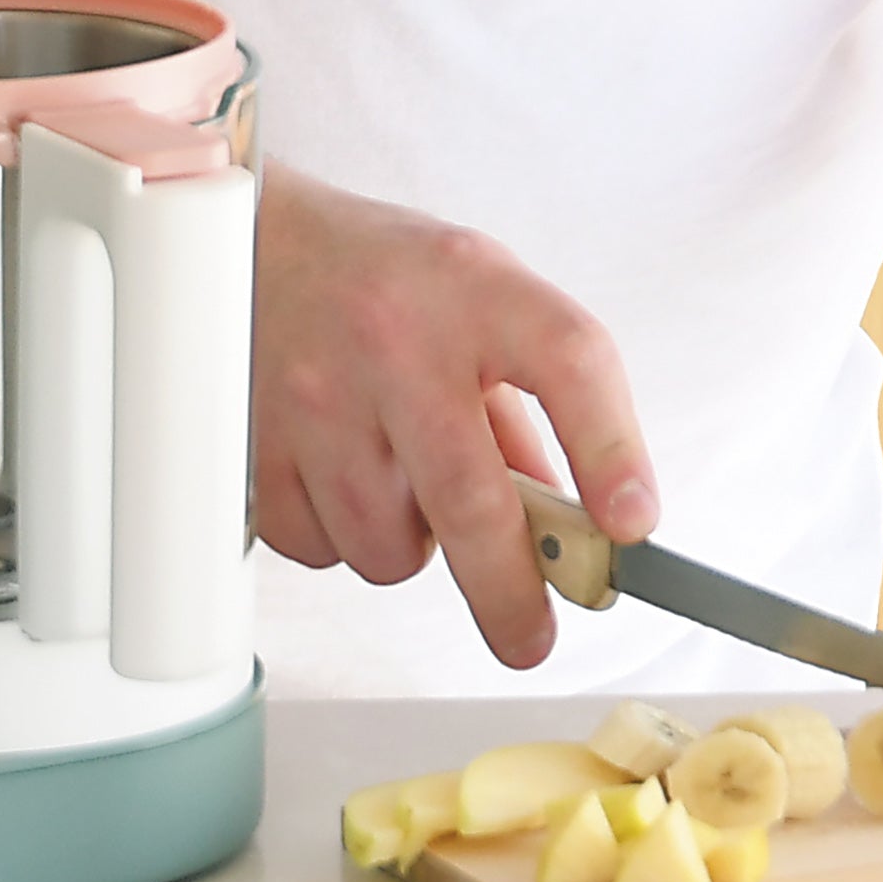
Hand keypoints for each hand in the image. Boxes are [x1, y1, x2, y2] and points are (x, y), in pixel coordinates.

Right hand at [246, 160, 657, 670]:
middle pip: (471, 499)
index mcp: (476, 288)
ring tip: (404, 484)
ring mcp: (317, 392)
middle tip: (530, 638)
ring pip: (387, 547)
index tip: (632, 525)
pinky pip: (318, 548)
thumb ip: (529, 405)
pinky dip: (341, 539)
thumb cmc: (387, 280)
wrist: (249, 243)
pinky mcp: (255, 441)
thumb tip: (573, 525)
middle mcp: (396, 337)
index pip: (569, 361)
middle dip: (511, 594)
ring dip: (412, 548)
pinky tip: (341, 477)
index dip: (611, 449)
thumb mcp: (482, 302)